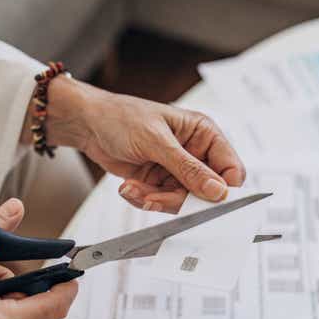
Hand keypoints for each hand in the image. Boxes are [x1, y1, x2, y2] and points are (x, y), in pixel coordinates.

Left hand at [35, 75, 245, 212]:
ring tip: (135, 188)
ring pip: (182, 201)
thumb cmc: (121, 117)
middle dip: (180, 198)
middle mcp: (195, 153)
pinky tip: (130, 187)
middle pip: (206, 191)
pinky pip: (162, 202)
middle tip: (158, 197)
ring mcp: (177, 170)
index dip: (223, 188)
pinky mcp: (160, 182)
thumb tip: (217, 190)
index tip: (209, 201)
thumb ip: (189, 169)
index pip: (231, 169)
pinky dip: (145, 199)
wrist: (88, 124)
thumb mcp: (157, 141)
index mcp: (204, 134)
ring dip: (157, 199)